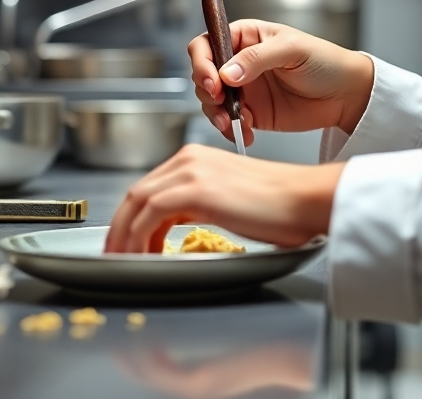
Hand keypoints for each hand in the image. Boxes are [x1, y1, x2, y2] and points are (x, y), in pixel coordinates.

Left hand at [103, 144, 343, 252]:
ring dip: (124, 236)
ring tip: (126, 263)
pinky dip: (138, 238)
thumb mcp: (228, 202)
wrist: (306, 199)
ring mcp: (191, 171)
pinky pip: (148, 215)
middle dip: (120, 228)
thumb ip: (198, 207)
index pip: (150, 188)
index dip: (130, 218)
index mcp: (199, 159)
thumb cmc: (281, 207)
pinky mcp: (195, 189)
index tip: (126, 243)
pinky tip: (143, 258)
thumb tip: (171, 231)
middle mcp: (190, 159)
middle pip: (136, 193)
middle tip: (116, 256)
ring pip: (136, 203)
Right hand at [190, 20, 373, 146]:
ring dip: (215, 114)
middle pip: (203, 74)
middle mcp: (239, 62)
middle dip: (206, 91)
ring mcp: (244, 89)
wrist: (346, 94)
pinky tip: (246, 133)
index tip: (213, 81)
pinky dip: (231, 130)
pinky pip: (228, 122)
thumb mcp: (293, 50)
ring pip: (210, 101)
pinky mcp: (252, 113)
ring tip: (234, 123)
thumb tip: (227, 73)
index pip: (208, 43)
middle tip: (221, 103)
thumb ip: (257, 58)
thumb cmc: (325, 61)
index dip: (203, 62)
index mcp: (246, 37)